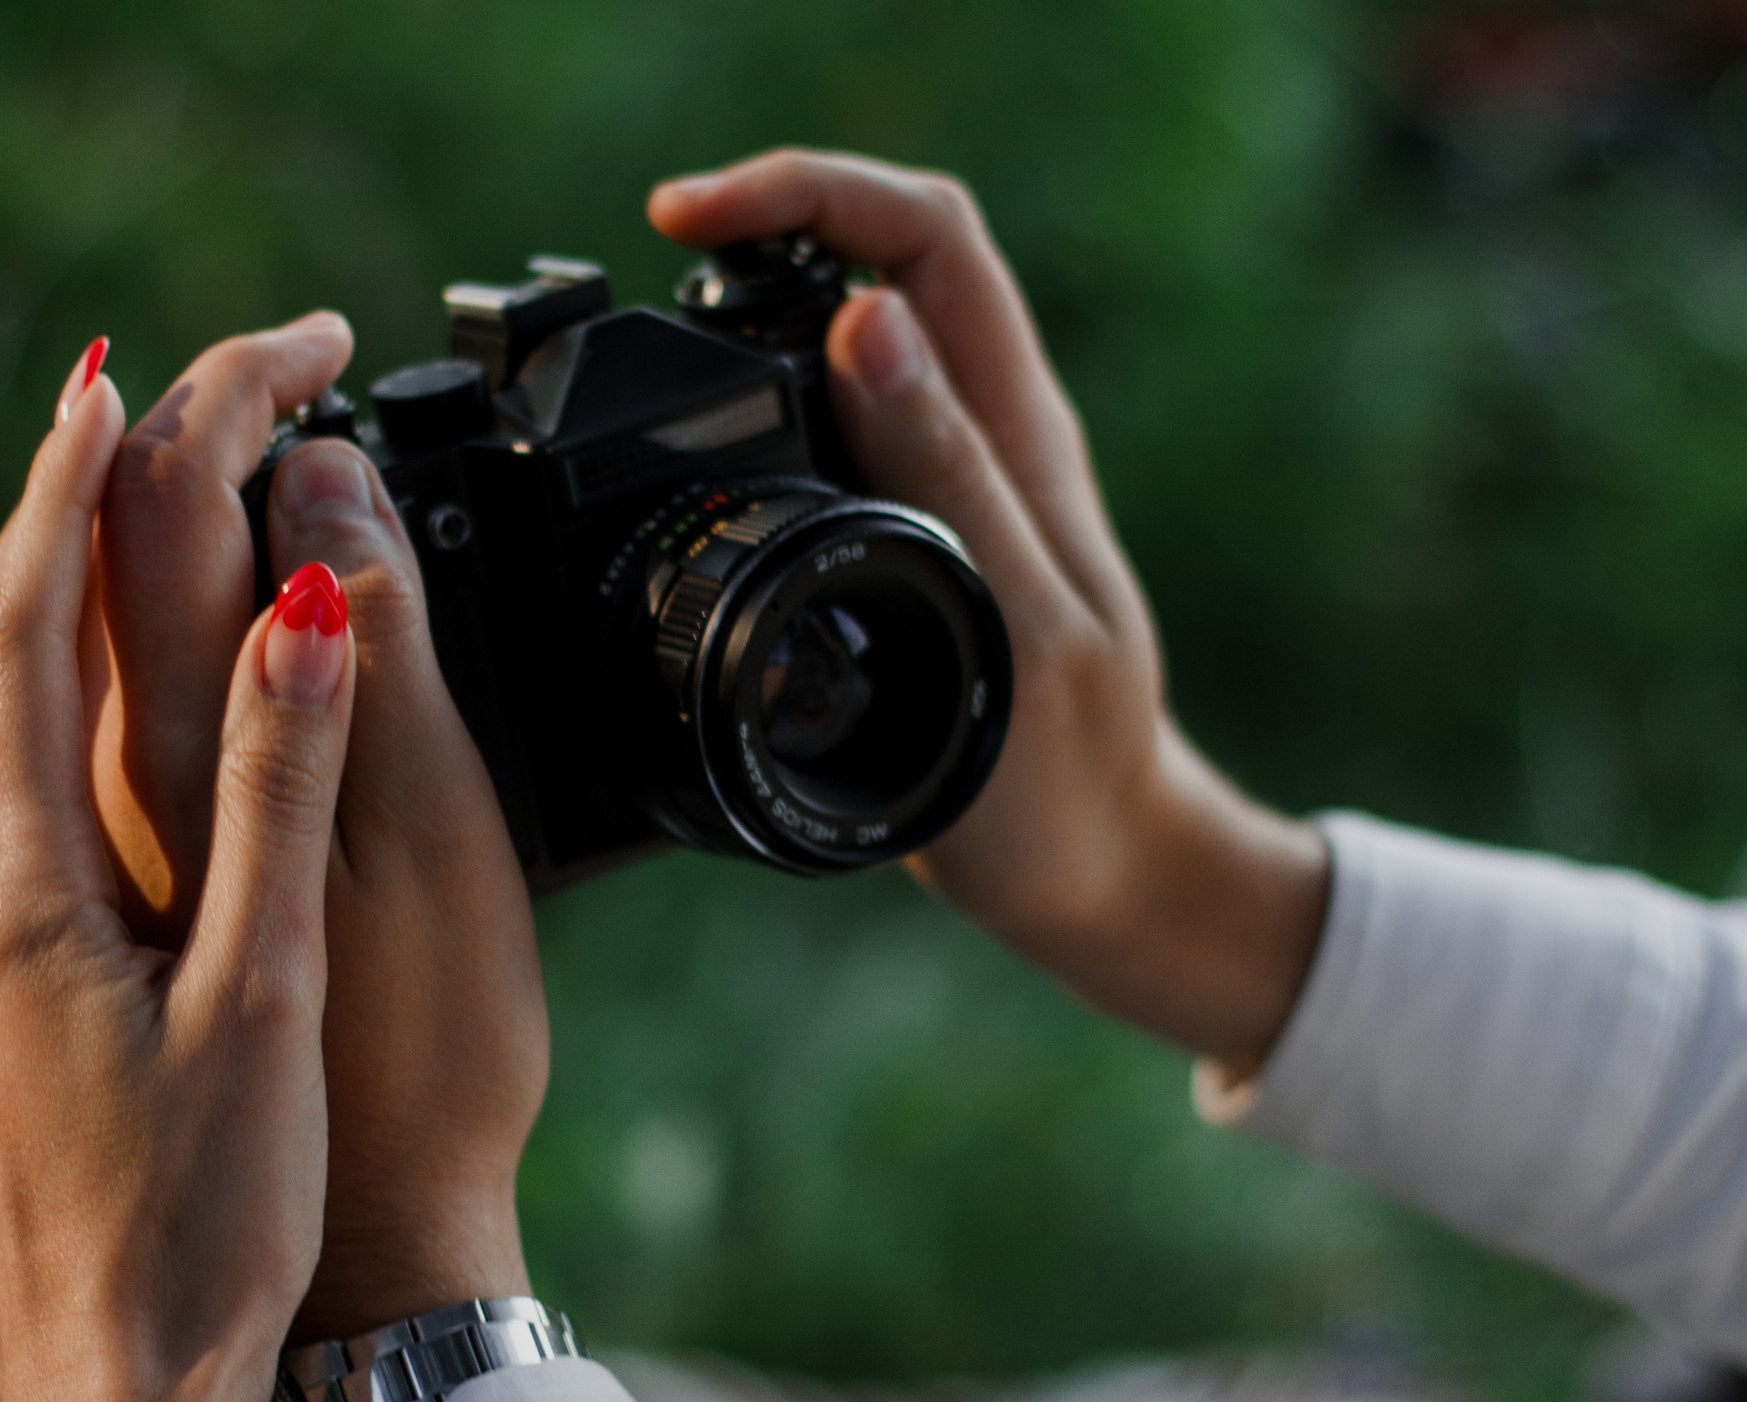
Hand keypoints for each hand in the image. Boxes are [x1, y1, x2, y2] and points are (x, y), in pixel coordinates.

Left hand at [0, 341, 354, 1401]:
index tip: (108, 380)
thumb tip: (304, 606)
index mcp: (25, 889)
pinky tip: (55, 731)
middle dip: (39, 523)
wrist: (119, 1382)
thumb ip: (280, 793)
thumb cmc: (212, 1211)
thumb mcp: (269, 993)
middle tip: (107, 417)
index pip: (26, 632)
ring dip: (17, 612)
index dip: (62, 495)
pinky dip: (10, 715)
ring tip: (85, 538)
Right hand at [649, 151, 1329, 1069]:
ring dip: (755, 307)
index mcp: (1019, 436)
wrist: (1093, 867)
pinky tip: (695, 444)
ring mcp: (947, 480)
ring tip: (654, 335)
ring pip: (851, 336)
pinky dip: (755, 406)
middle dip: (763, 223)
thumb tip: (871, 325)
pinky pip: (829, 429)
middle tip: (654, 256)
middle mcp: (985, 434)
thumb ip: (955, 483)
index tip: (689, 216)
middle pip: (880, 255)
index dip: (809, 190)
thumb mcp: (1017, 633)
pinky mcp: (911, 534)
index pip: (928, 236)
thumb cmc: (1066, 780)